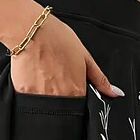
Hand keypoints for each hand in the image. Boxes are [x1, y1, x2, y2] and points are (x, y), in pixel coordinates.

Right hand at [9, 13, 124, 97]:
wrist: (31, 31)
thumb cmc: (58, 39)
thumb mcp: (85, 57)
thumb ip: (100, 79)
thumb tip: (116, 93)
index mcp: (76, 91)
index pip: (80, 107)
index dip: (75, 98)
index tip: (70, 88)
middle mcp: (59, 97)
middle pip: (62, 108)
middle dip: (60, 97)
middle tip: (55, 78)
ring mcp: (40, 98)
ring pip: (45, 106)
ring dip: (45, 94)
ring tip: (44, 75)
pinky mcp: (23, 93)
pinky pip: (29, 99)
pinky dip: (31, 90)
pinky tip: (33, 75)